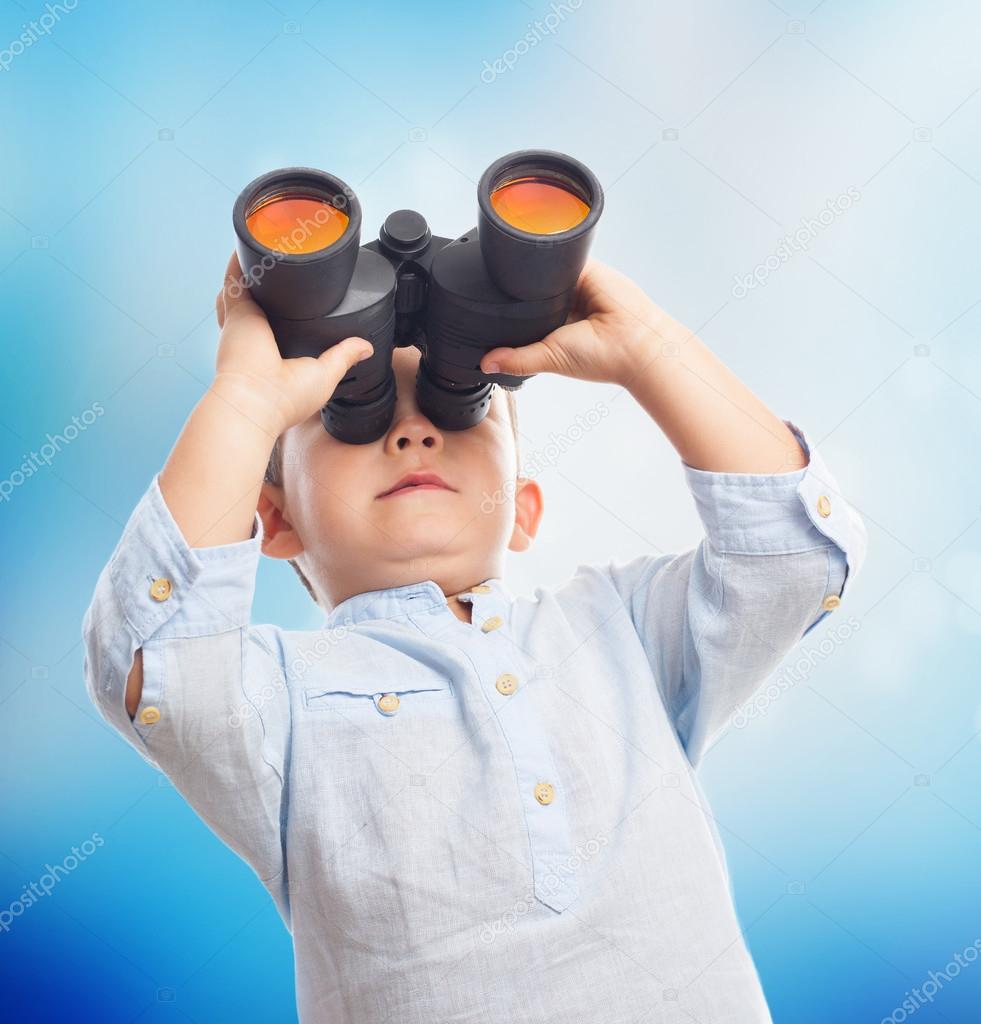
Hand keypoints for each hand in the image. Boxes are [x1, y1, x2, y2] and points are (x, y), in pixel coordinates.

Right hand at [212, 251, 373, 433]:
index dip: (286, 312)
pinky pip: (236, 278)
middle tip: (284, 265)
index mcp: (273, 352)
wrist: (255, 399)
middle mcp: (255, 336)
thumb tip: (366, 347)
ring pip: (247, 288)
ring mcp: (244, 322)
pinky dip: (241, 260)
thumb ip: (343, 356)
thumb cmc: (284, 399)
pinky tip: (252, 242)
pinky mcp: (237, 310)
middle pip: (260, 303)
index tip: (302, 299)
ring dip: (256, 269)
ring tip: (270, 247)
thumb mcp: (324, 374)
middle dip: (268, 285)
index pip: (278, 325)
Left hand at [478, 258, 673, 385]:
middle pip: (532, 291)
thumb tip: (486, 364)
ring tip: (518, 274)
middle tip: (497, 289)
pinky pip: (563, 256)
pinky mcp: (586, 267)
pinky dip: (552, 258)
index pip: (525, 313)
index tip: (486, 307)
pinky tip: (543, 261)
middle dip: (519, 292)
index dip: (509, 311)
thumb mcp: (549, 359)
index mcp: (555, 327)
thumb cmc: (601, 357)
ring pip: (544, 272)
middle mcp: (565, 305)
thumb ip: (518, 359)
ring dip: (533, 273)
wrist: (634, 342)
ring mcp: (575, 285)